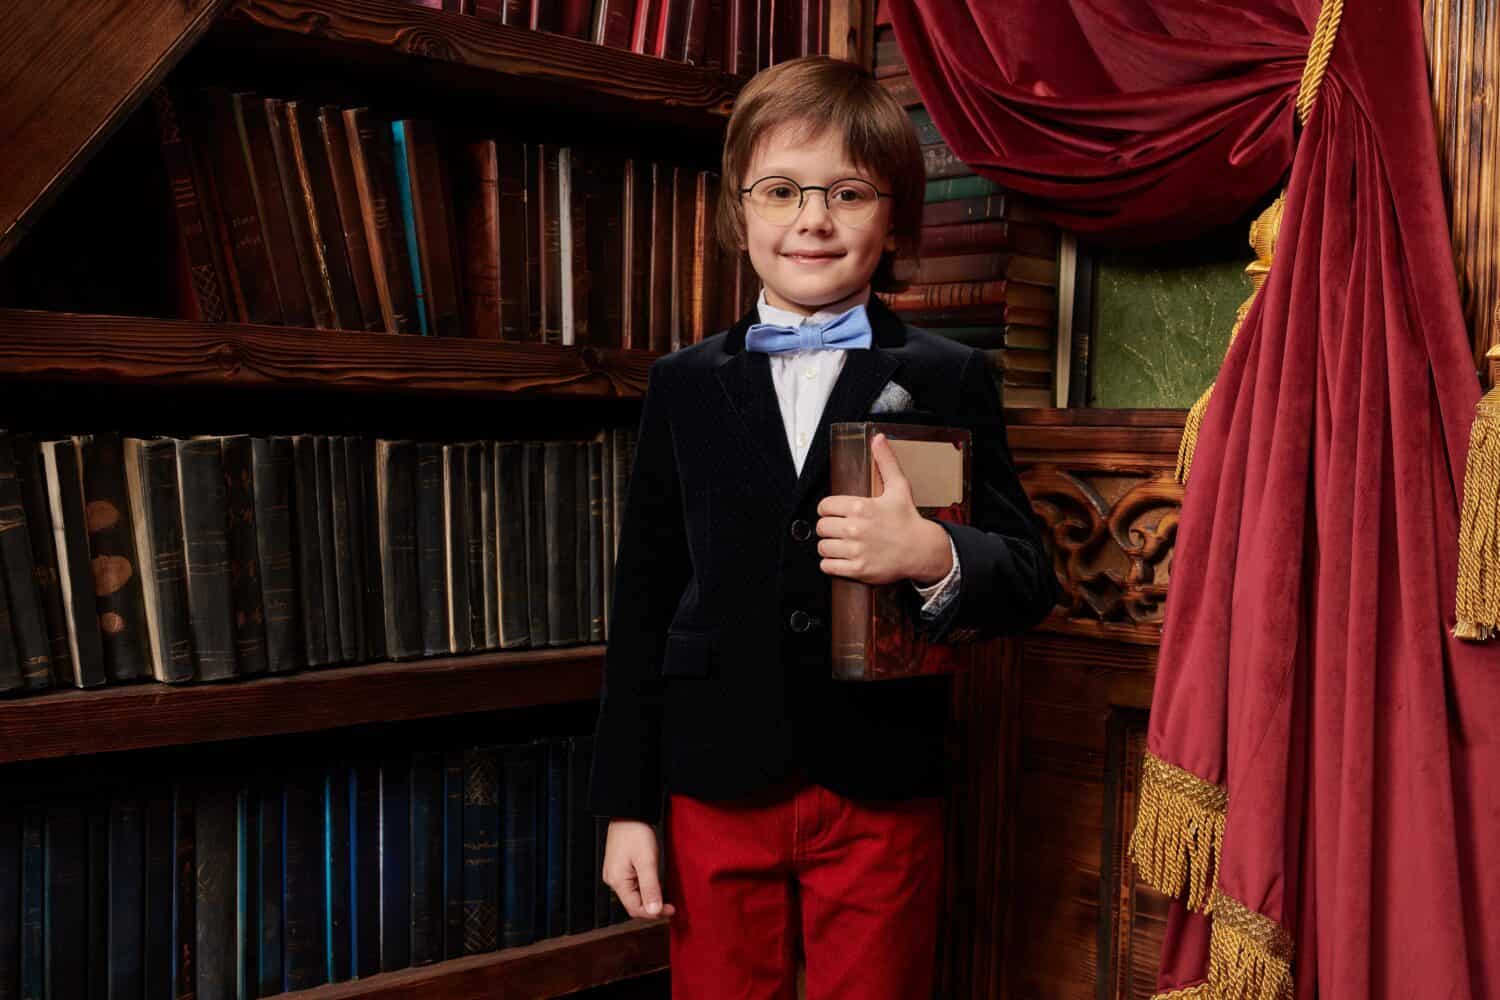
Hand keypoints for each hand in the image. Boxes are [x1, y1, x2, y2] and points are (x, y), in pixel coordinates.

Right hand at [602, 819, 675, 919]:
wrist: (628, 813)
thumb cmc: (636, 833)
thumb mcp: (647, 861)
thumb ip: (651, 887)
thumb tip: (655, 911)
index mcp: (618, 881)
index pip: (635, 909)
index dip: (654, 913)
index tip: (670, 910)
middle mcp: (613, 880)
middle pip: (633, 904)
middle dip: (652, 908)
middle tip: (670, 906)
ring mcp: (615, 874)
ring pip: (633, 895)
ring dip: (648, 899)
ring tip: (664, 898)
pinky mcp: (619, 868)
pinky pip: (632, 886)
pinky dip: (644, 890)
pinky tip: (654, 886)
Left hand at [816, 433, 952, 585]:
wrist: (922, 550)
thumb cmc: (908, 519)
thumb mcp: (899, 487)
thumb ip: (885, 462)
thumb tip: (878, 438)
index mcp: (861, 507)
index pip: (824, 506)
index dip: (828, 510)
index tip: (835, 513)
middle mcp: (856, 529)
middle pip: (822, 527)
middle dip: (828, 527)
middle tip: (838, 529)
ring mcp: (856, 550)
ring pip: (822, 547)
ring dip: (828, 546)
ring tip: (839, 544)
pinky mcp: (858, 569)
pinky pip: (828, 566)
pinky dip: (831, 564)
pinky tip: (841, 558)